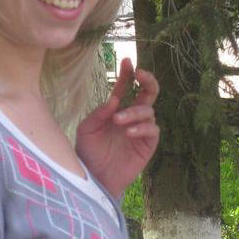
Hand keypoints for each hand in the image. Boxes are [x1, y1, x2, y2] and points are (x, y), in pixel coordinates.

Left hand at [76, 58, 159, 198]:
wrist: (95, 178)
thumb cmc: (88, 153)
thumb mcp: (86, 130)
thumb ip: (99, 113)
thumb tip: (114, 98)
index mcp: (116, 110)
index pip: (125, 88)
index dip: (127, 74)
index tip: (127, 60)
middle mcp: (131, 117)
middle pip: (148, 94)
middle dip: (148, 81)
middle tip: (140, 74)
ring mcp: (141, 130)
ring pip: (148, 111)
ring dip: (134, 112)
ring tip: (118, 121)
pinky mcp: (147, 145)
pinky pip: (152, 130)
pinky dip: (142, 127)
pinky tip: (128, 132)